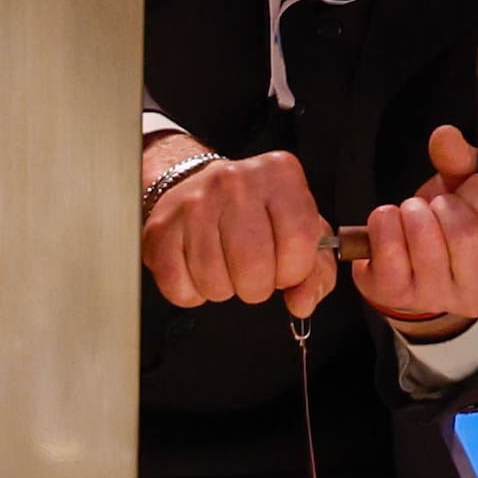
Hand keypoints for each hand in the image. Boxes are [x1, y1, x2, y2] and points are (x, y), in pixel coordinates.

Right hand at [141, 143, 334, 317]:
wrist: (199, 187)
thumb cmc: (256, 212)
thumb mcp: (301, 230)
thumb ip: (316, 271)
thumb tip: (303, 303)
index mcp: (279, 174)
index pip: (299, 239)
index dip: (295, 269)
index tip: (287, 269)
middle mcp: (235, 182)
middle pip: (254, 265)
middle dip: (258, 286)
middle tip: (255, 275)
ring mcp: (194, 204)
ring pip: (214, 280)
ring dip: (225, 290)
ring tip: (226, 268)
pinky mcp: (160, 229)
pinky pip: (179, 286)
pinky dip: (193, 293)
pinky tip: (200, 271)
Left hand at [354, 124, 477, 340]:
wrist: (416, 274)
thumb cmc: (451, 231)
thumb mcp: (469, 197)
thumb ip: (464, 162)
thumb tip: (445, 135)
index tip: (467, 186)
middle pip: (465, 234)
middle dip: (444, 204)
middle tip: (436, 204)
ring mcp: (439, 298)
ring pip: (427, 243)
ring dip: (413, 212)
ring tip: (412, 212)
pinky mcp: (397, 296)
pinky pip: (389, 253)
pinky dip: (384, 224)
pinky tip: (388, 221)